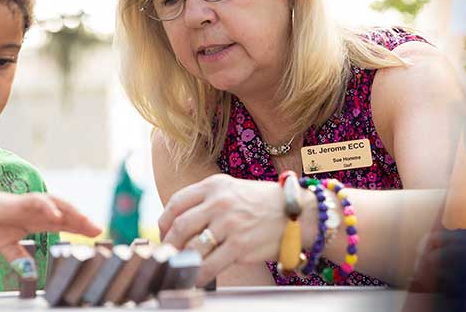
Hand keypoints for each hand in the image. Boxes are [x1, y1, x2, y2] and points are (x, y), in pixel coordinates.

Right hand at [0, 185, 101, 276]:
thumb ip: (19, 258)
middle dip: (83, 222)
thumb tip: (29, 274)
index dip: (80, 229)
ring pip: (58, 205)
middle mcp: (39, 212)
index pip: (65, 224)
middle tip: (98, 231)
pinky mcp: (20, 201)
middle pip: (67, 215)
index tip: (96, 236)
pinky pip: (38, 201)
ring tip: (84, 222)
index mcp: (39, 221)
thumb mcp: (7, 247)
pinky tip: (57, 216)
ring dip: (72, 213)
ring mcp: (32, 205)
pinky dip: (48, 207)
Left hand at [158, 174, 284, 283]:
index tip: (165, 234)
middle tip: (170, 255)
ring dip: (183, 261)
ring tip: (183, 267)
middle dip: (169, 245)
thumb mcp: (236, 190)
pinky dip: (199, 275)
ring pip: (191, 247)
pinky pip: (209, 265)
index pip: (176, 202)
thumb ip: (210, 201)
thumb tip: (182, 224)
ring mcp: (229, 224)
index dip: (164, 222)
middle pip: (179, 226)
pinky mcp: (239, 245)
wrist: (302, 214)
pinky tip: (197, 279)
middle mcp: (220, 202)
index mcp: (216, 185)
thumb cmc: (269, 205)